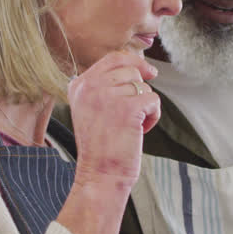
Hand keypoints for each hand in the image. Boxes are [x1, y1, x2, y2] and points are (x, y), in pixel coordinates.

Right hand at [67, 51, 160, 192]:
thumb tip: (142, 67)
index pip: (113, 58)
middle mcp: (90, 87)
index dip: (135, 62)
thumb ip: (105, 85)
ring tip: (130, 127)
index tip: (150, 72)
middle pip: (131, 70)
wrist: (100, 175)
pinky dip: (153, 117)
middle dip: (139, 91)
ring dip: (145, 107)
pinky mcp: (127, 108)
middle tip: (129, 117)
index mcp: (79, 85)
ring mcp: (107, 96)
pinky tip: (140, 132)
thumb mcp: (91, 108)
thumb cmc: (100, 146)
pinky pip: (153, 100)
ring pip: (144, 87)